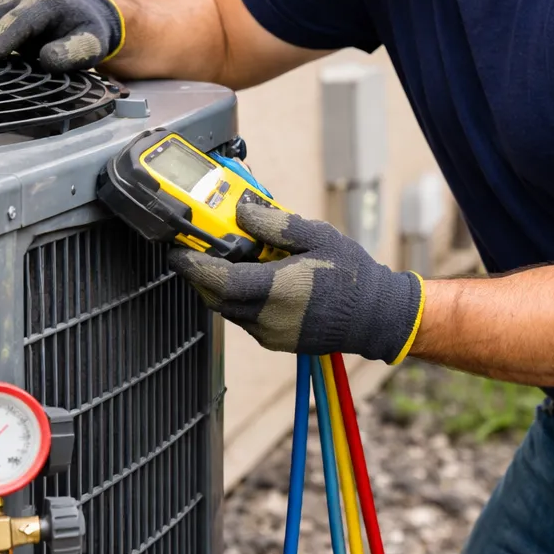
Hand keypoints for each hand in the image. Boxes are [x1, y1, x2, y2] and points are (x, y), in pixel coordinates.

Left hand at [169, 196, 424, 361]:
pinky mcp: (275, 341)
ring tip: (226, 262)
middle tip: (194, 252)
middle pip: (215, 297)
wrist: (376, 316)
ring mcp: (270, 334)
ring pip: (228, 310)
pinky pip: (244, 319)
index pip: (218, 281)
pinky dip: (237, 300)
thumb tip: (242, 212)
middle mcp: (267, 318)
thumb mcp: (316, 236)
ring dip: (218, 288)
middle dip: (199, 276)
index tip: (176, 251)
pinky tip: (251, 280)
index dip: (192, 266)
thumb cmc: (351, 274)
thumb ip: (275, 225)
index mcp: (275, 290)